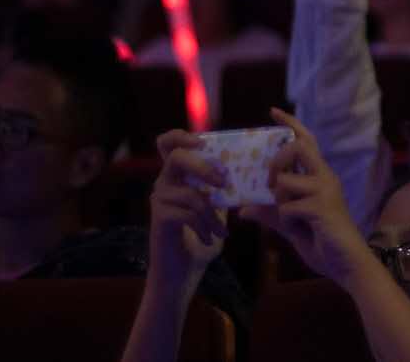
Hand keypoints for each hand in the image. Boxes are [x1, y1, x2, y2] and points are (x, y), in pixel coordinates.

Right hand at [148, 130, 228, 288]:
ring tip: (222, 231)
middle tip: (224, 183)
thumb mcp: (218, 207)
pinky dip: (205, 226)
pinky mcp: (159, 218)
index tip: (203, 142)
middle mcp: (164, 182)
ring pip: (190, 193)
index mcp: (178, 175)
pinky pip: (188, 213)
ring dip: (212, 214)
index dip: (181, 136)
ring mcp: (158, 200)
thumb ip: (225, 188)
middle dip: (204, 167)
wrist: (182, 272)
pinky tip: (211, 239)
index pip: (167, 143)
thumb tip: (250, 169)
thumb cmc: (203, 237)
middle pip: (176, 157)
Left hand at [241, 109, 371, 289]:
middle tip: (269, 183)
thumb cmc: (323, 243)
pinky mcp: (322, 207)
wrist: (347, 264)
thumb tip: (242, 210)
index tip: (273, 112)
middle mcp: (325, 177)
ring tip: (290, 218)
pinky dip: (287, 220)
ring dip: (279, 202)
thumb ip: (270, 214)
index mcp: (320, 177)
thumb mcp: (290, 226)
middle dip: (276, 162)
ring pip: (286, 181)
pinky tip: (302, 229)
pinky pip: (287, 207)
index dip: (290, 125)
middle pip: (298, 147)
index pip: (306, 141)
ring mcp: (325, 190)